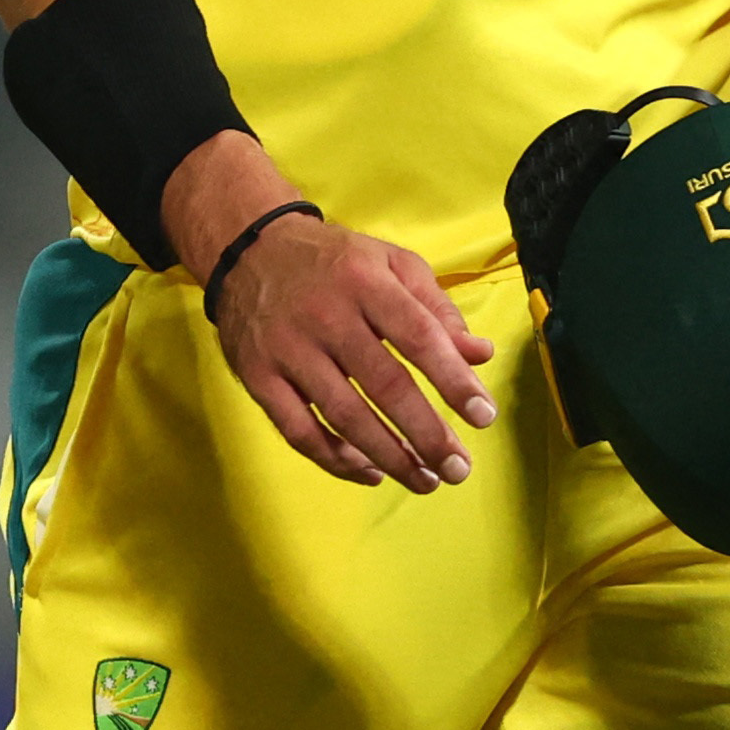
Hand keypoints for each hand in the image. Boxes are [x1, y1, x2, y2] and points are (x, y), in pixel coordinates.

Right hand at [165, 133, 493, 490]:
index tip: (483, 416)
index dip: (453, 380)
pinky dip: (335, 459)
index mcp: (364, 281)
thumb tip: (479, 355)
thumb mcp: (391, 264)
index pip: (418, 336)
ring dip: (389, 456)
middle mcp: (324, 314)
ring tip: (424, 480)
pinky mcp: (256, 375)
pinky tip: (370, 472)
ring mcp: (286, 348)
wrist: (246, 249)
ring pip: (343, 415)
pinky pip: (298, 430)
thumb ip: (437, 309)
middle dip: (426, 434)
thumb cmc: (334, 262)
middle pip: (383, 385)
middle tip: (458, 469)